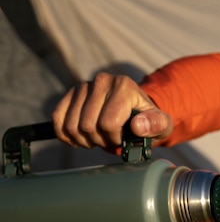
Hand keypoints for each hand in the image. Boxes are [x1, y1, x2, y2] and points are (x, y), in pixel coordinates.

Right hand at [52, 72, 172, 148]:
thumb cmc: (148, 121)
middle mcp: (102, 81)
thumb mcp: (161, 125)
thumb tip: (137, 125)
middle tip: (110, 138)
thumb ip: (156, 125)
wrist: (134, 112)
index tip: (123, 137)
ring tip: (99, 137)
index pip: (107, 123)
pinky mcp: (70, 95)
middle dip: (99, 140)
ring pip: (71, 126)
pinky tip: (80, 138)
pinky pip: (57, 119)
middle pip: (87, 126)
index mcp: (124, 86)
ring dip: (84, 140)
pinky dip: (66, 135)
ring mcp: (83, 86)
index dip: (113, 138)